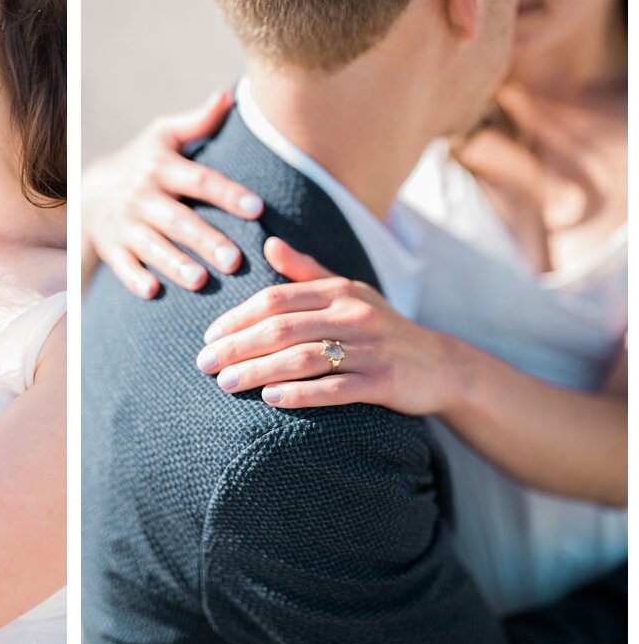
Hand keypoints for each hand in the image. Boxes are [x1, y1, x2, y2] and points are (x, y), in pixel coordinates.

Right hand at [83, 91, 262, 297]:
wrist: (89, 192)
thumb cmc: (142, 162)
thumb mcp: (164, 136)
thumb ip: (199, 122)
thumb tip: (230, 96)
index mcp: (161, 167)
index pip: (200, 180)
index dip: (228, 194)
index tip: (257, 209)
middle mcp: (141, 196)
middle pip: (177, 220)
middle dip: (205, 240)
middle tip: (235, 260)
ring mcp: (124, 224)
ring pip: (152, 246)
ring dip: (174, 264)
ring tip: (200, 281)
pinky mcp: (112, 248)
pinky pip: (122, 266)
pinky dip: (135, 279)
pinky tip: (153, 293)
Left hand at [195, 237, 455, 414]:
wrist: (440, 364)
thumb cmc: (381, 327)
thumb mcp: (348, 292)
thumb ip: (306, 271)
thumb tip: (268, 243)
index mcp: (339, 291)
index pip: (276, 299)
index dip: (238, 317)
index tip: (208, 336)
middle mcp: (353, 314)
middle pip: (282, 328)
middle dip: (237, 346)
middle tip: (204, 364)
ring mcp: (370, 348)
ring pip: (303, 358)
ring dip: (259, 371)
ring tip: (226, 384)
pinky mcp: (383, 382)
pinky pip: (336, 388)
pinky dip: (302, 393)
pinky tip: (272, 400)